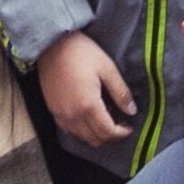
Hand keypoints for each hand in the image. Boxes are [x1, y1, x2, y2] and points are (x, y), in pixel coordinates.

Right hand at [36, 34, 139, 148]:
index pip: (108, 132)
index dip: (121, 133)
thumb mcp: (107, 68)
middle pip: (95, 139)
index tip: (129, 127)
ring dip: (96, 134)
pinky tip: (88, 117)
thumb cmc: (81, 52)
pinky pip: (69, 130)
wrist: (51, 44)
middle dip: (110, 136)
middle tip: (120, 124)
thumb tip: (131, 111)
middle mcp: (73, 115)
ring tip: (104, 118)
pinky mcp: (53, 110)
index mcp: (88, 105)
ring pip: (82, 137)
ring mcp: (61, 114)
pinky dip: (81, 130)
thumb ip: (120, 92)